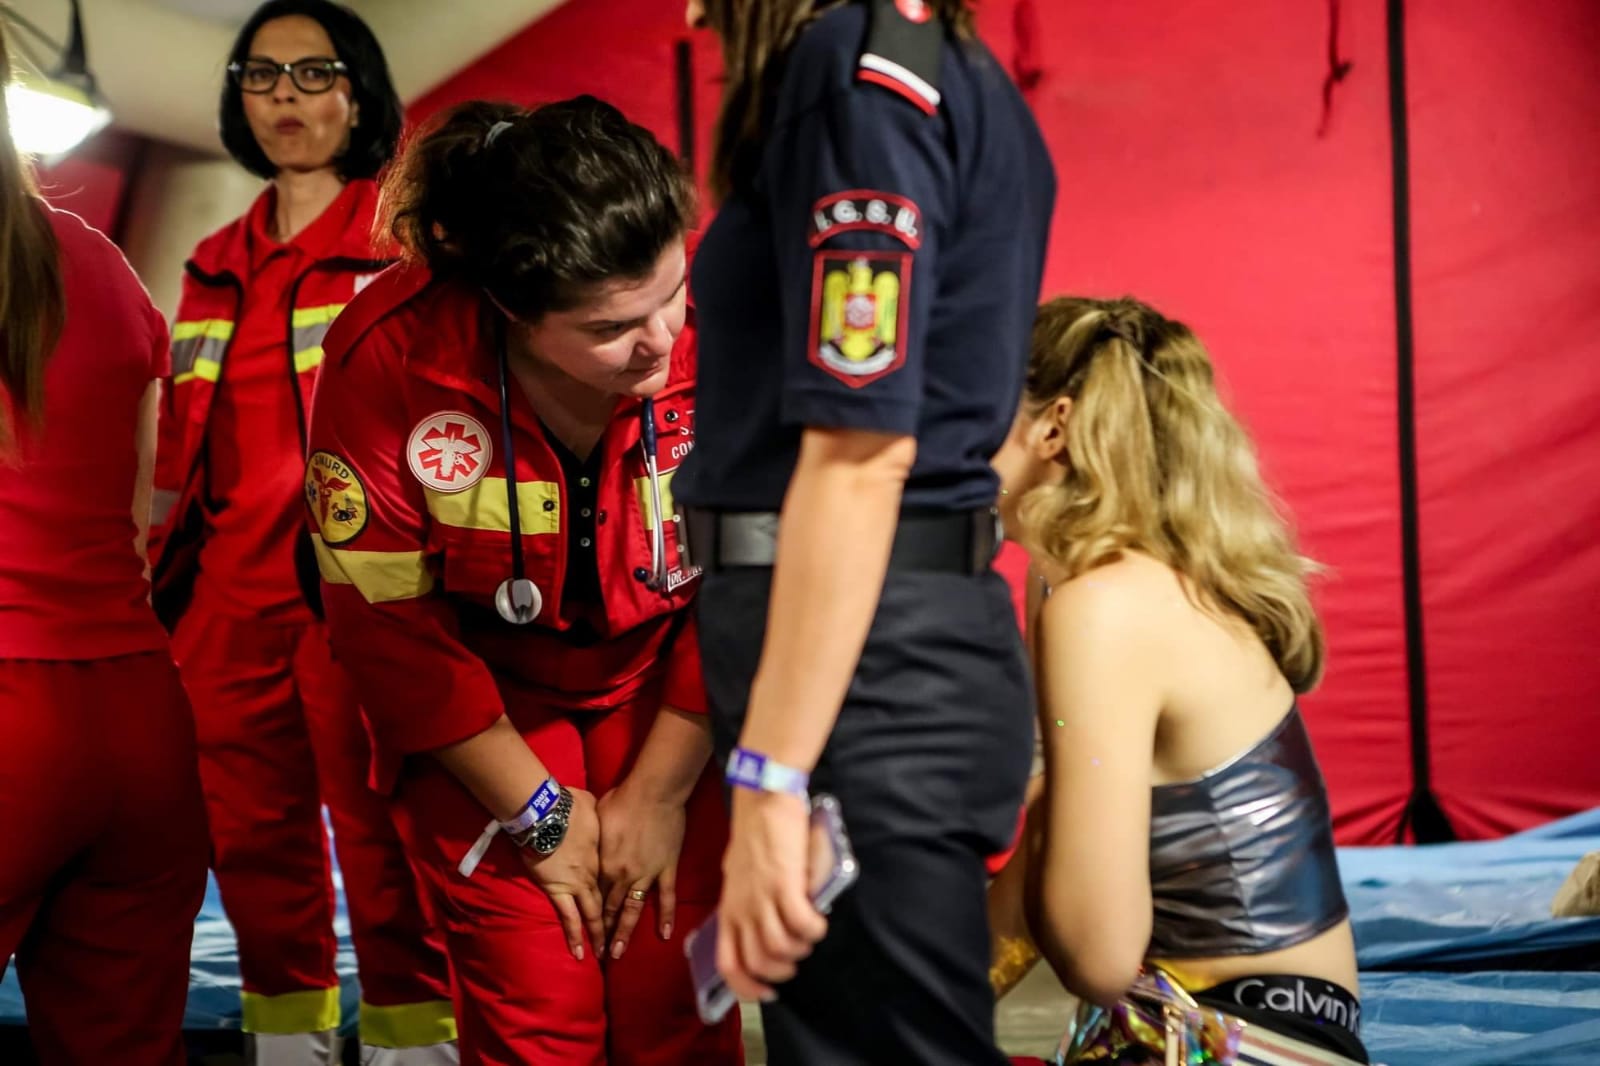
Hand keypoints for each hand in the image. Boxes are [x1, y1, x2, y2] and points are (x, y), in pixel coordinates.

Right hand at [518, 787, 604, 960]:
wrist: (548, 812)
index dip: (621, 895)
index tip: (628, 907)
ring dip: (598, 934)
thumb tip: (597, 814)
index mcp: (605, 856)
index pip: (616, 881)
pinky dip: (574, 935)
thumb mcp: (595, 808)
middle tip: (621, 941)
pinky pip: (569, 918)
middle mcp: (596, 874)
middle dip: (615, 923)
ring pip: (592, 913)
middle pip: (608, 902)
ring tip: (605, 953)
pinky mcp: (558, 890)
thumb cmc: (570, 806)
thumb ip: (598, 819)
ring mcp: (578, 884)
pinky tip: (579, 952)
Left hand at [597, 780, 686, 958]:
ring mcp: (646, 875)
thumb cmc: (622, 801)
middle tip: (599, 953)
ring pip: (634, 910)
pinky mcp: (666, 869)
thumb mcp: (597, 821)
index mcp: (604, 865)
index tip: (584, 930)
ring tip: (619, 953)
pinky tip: (664, 935)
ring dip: (626, 932)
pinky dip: (665, 916)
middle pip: (611, 908)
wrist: (652, 793)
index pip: (594, 894)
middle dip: (604, 931)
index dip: (589, 913)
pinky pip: (666, 897)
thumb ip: (594, 842)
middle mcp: (623, 876)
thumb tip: (586, 846)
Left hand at [715, 789, 827, 1000]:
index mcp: (728, 909)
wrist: (763, 799)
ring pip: (781, 948)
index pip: (728, 964)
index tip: (768, 992)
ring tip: (809, 934)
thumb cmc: (755, 834)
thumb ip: (747, 902)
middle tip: (797, 955)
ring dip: (800, 949)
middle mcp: (741, 909)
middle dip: (783, 970)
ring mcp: (762, 898)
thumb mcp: (739, 876)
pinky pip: (802, 924)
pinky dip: (814, 929)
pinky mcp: (785, 884)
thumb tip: (764, 924)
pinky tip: (819, 919)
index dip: (748, 988)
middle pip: (758, 963)